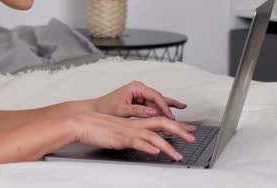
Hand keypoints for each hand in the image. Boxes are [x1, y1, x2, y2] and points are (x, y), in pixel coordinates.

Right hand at [70, 112, 196, 160]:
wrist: (84, 123)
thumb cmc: (99, 128)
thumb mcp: (121, 131)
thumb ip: (135, 135)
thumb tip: (147, 142)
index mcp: (137, 122)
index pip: (161, 120)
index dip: (177, 125)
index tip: (190, 129)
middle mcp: (136, 124)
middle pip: (162, 124)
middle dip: (180, 131)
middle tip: (193, 138)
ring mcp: (129, 131)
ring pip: (153, 136)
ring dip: (167, 146)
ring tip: (178, 156)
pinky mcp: (121, 138)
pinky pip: (137, 142)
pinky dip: (147, 147)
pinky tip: (155, 152)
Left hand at [93, 81, 186, 119]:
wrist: (95, 111)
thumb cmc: (104, 108)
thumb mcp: (120, 110)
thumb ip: (136, 111)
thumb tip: (151, 112)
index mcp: (135, 87)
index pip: (155, 96)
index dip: (164, 107)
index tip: (170, 117)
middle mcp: (139, 89)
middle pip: (158, 97)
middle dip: (169, 107)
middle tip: (179, 114)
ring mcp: (139, 95)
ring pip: (157, 101)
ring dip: (167, 108)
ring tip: (182, 108)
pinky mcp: (138, 101)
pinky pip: (153, 106)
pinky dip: (160, 110)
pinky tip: (170, 112)